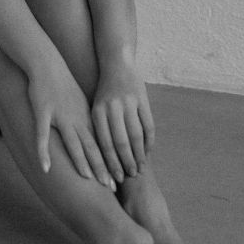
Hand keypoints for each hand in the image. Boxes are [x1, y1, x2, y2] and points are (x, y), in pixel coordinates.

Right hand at [27, 65, 115, 190]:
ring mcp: (60, 117)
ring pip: (73, 143)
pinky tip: (46, 168)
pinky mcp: (43, 113)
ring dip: (81, 163)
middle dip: (102, 167)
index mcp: (87, 117)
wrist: (47, 64)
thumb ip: (85, 121)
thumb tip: (94, 138)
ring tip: (88, 180)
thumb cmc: (62, 85)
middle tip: (112, 186)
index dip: (111, 161)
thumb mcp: (80, 103)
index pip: (102, 143)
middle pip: (92, 147)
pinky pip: (42, 137)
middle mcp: (77, 119)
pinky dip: (44, 153)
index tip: (119, 178)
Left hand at [91, 64, 154, 181]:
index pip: (104, 143)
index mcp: (97, 111)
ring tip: (139, 168)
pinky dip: (149, 141)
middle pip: (120, 142)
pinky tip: (147, 152)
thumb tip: (100, 161)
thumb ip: (98, 129)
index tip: (114, 178)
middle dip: (125, 162)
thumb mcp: (95, 107)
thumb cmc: (103, 93)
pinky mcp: (143, 99)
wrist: (117, 64)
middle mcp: (113, 107)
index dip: (110, 163)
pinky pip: (148, 125)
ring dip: (139, 154)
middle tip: (129, 177)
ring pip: (136, 135)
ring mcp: (129, 103)